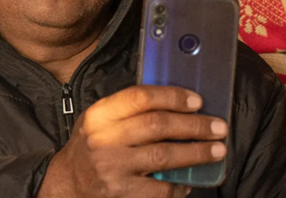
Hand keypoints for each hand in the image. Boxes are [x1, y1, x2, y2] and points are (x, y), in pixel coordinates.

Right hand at [38, 85, 226, 197]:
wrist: (66, 184)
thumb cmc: (91, 149)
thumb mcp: (100, 122)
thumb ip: (130, 111)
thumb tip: (179, 105)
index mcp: (100, 115)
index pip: (140, 97)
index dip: (173, 96)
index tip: (197, 100)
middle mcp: (104, 139)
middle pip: (158, 125)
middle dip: (194, 125)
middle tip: (218, 127)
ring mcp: (112, 168)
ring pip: (164, 156)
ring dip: (197, 152)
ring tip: (217, 150)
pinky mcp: (121, 193)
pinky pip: (160, 188)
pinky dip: (180, 184)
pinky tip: (190, 180)